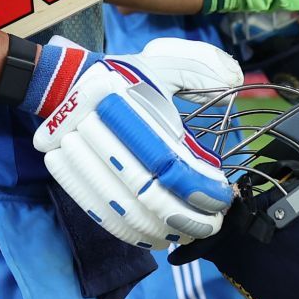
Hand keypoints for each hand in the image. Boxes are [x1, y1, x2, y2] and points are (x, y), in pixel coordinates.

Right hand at [26, 37, 241, 247]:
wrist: (69, 85)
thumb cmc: (126, 78)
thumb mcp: (161, 62)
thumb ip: (198, 67)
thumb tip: (233, 79)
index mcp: (118, 97)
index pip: (163, 158)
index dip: (195, 186)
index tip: (220, 198)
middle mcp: (91, 125)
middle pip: (143, 190)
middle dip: (183, 216)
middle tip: (211, 224)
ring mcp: (73, 154)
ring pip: (123, 210)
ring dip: (161, 230)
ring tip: (189, 232)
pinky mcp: (65, 176)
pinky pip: (100, 214)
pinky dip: (131, 232)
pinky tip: (157, 235)